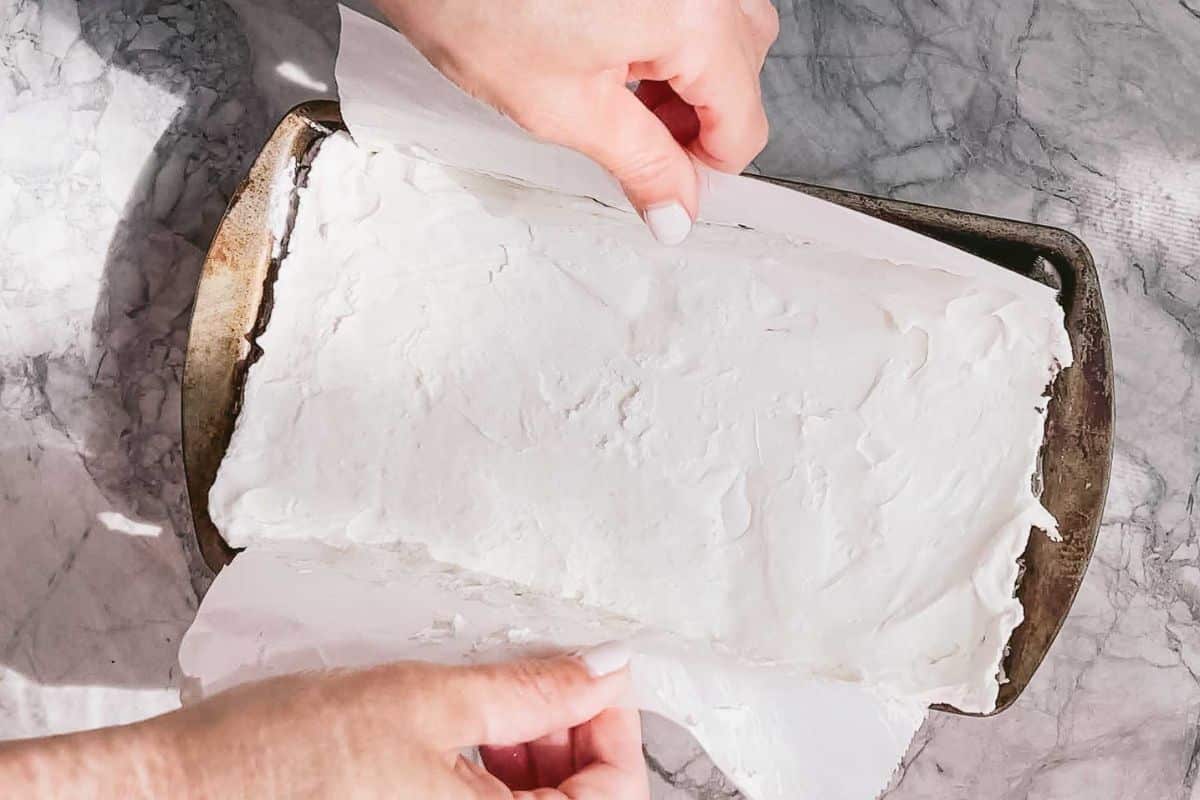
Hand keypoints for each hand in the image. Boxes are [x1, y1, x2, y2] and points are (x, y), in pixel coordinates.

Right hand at [0, 646, 647, 798]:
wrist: (184, 791)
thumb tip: (603, 667)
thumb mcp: (426, 700)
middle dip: (571, 733)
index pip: (612, 794)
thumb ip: (530, 689)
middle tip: (543, 677)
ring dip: (533, 749)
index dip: (614, 725)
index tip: (597, 672)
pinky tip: (465, 727)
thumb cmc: (285, 758)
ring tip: (494, 698)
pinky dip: (492, 767)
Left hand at [376, 0, 778, 243]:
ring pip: (725, 28)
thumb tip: (676, 212)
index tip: (663, 180)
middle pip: (742, 71)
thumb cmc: (475, 3)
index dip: (702, 167)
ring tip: (617, 89)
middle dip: (695, 117)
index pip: (744, 124)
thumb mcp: (564, 108)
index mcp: (694, 21)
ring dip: (686, 73)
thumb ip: (639, 165)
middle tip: (633, 136)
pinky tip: (614, 46)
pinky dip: (668, 31)